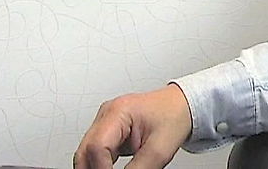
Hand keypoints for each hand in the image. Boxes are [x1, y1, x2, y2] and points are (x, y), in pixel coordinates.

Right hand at [74, 84, 192, 168]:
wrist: (182, 105)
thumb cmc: (175, 116)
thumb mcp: (160, 149)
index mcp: (118, 112)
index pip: (97, 147)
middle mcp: (106, 115)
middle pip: (84, 152)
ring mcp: (105, 122)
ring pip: (86, 154)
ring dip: (97, 168)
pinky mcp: (108, 132)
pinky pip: (95, 153)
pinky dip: (101, 166)